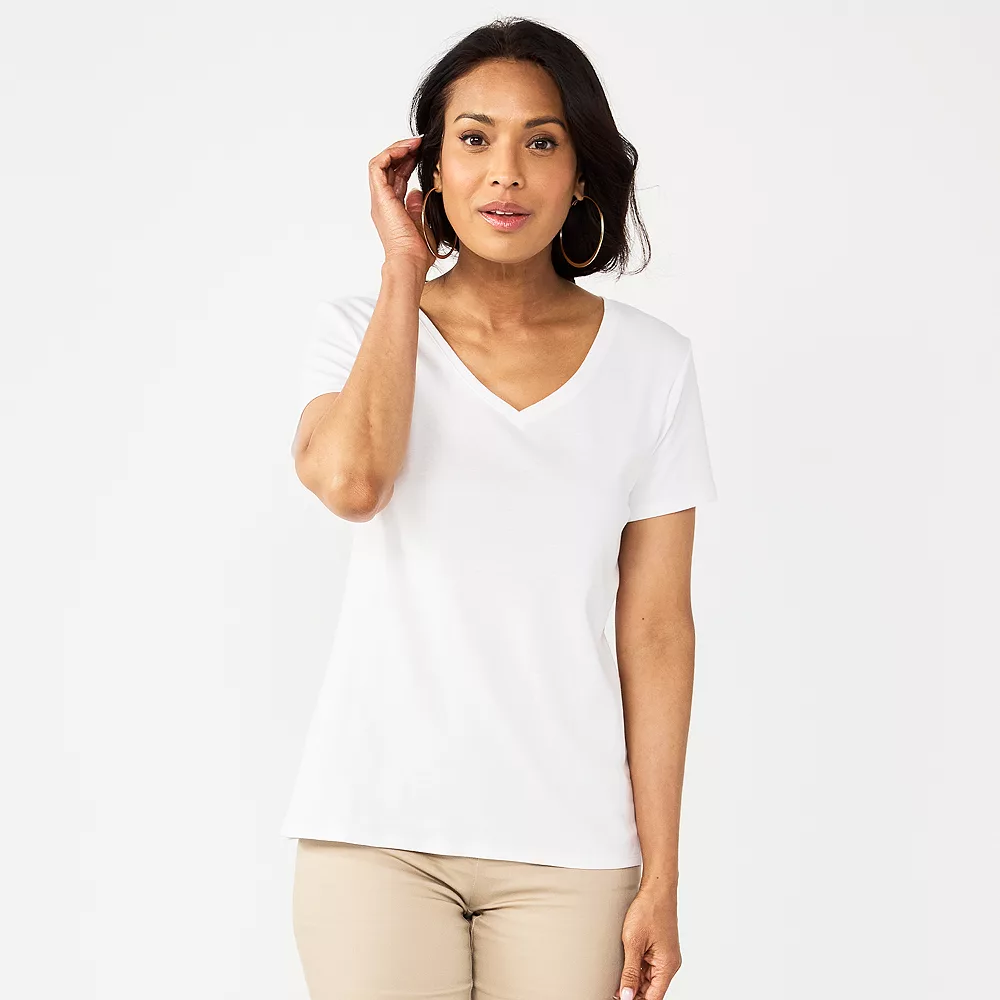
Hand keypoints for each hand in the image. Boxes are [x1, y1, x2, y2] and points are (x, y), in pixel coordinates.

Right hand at [368, 135, 434, 272]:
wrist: (410, 261)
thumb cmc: (417, 250)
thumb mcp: (421, 221)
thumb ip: (417, 206)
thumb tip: (417, 191)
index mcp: (393, 207)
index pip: (397, 176)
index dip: (408, 162)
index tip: (423, 153)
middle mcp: (383, 201)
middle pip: (388, 167)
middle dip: (403, 151)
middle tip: (419, 143)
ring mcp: (379, 199)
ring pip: (381, 163)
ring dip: (397, 149)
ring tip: (413, 143)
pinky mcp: (380, 197)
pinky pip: (378, 166)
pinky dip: (390, 154)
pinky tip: (406, 150)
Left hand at [614, 885, 681, 999]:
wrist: (656, 889)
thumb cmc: (648, 911)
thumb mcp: (633, 943)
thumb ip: (629, 972)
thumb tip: (627, 996)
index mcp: (667, 966)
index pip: (653, 997)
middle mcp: (669, 964)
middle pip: (651, 990)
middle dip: (634, 993)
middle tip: (613, 992)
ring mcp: (665, 956)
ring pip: (648, 979)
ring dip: (634, 982)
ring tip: (615, 983)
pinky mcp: (659, 949)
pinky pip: (648, 966)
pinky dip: (636, 970)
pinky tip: (623, 970)